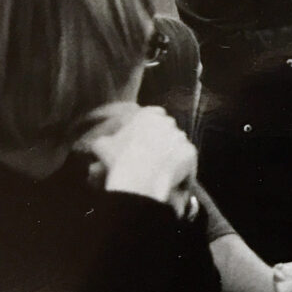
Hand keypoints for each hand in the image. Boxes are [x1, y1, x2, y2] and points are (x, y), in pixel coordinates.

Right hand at [77, 104, 196, 216]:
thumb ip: (104, 139)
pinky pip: (188, 160)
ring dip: (172, 153)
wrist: (139, 178)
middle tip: (151, 155)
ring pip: (178, 144)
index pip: (153, 115)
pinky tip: (171, 177)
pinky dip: (182, 167)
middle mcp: (169, 122)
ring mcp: (182, 137)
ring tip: (160, 168)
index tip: (143, 139)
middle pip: (167, 129)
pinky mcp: (191, 153)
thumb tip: (101, 143)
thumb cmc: (118, 159)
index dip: (149, 127)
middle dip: (162, 139)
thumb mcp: (101, 145)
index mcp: (149, 114)